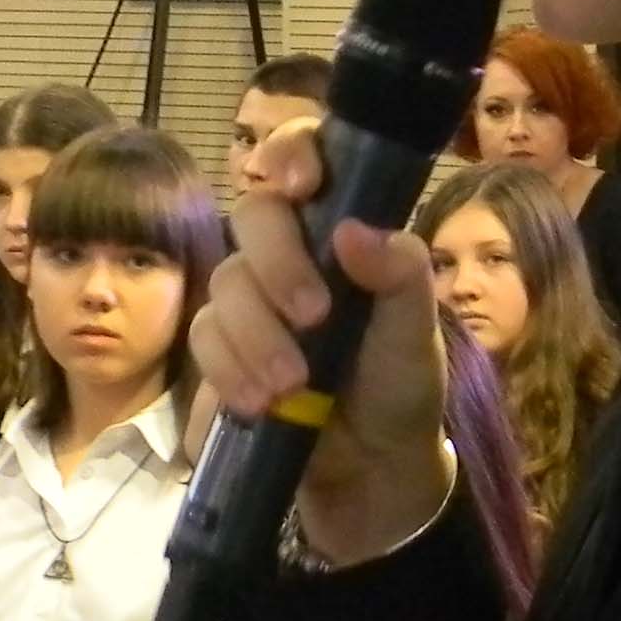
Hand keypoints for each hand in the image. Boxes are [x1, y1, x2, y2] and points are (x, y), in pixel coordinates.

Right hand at [187, 120, 446, 564]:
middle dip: (278, 267)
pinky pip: (204, 339)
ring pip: (225, 282)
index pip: (306, 159)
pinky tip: (259, 403)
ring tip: (294, 385)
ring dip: (256, 335)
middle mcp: (290, 251)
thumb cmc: (399, 383)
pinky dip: (230, 370)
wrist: (370, 466)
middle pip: (254, 217)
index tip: (302, 184)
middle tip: (314, 317)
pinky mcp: (222, 348)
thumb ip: (402, 276)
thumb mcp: (416, 332)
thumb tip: (354, 231)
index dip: (294, 153)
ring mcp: (251, 298)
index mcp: (340, 229)